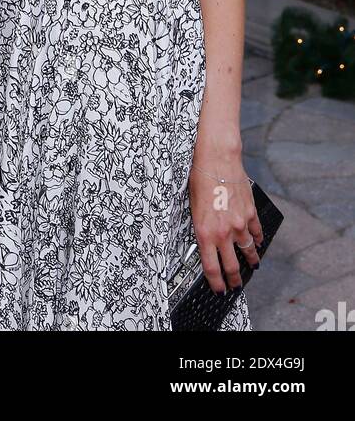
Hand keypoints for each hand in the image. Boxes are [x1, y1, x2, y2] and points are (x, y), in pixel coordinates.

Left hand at [188, 160, 262, 293]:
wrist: (217, 160)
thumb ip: (201, 228)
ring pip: (248, 251)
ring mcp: (240, 224)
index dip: (216, 283)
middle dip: (235, 280)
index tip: (219, 289)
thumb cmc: (200, 180)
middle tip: (235, 286)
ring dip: (250, 261)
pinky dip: (258, 240)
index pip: (212, 268)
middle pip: (232, 266)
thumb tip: (204, 242)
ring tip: (251, 266)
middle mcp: (224, 232)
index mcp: (205, 232)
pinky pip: (257, 232)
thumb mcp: (192, 208)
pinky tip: (258, 242)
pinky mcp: (250, 213)